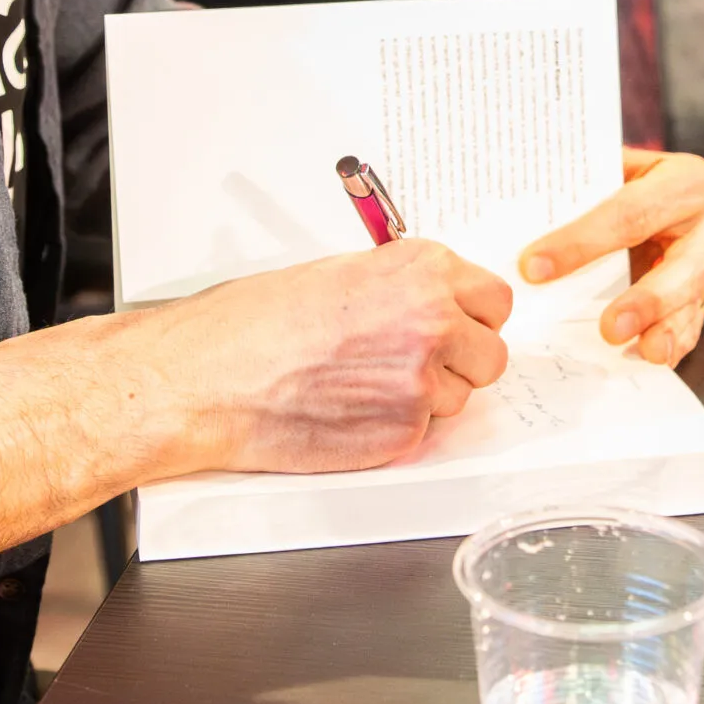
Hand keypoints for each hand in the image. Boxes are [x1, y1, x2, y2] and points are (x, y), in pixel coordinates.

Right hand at [148, 239, 513, 473]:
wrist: (209, 377)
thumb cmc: (254, 323)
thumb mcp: (339, 274)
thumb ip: (400, 287)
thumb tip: (435, 301)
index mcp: (420, 270)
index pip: (494, 298)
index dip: (472, 316)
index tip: (455, 324)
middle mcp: (433, 319)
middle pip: (490, 352)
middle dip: (460, 361)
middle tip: (414, 364)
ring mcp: (422, 379)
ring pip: (460, 397)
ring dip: (427, 397)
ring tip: (364, 386)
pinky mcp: (404, 433)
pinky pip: (424, 432)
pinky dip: (396, 428)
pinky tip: (350, 411)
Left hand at [519, 148, 703, 364]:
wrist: (676, 193)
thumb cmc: (635, 182)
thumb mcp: (618, 168)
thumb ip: (584, 192)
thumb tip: (521, 224)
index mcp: (687, 180)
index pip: (631, 213)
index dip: (582, 241)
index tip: (533, 266)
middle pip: (680, 264)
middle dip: (645, 299)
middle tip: (610, 329)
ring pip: (693, 300)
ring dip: (664, 328)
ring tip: (645, 351)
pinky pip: (693, 323)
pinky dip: (672, 342)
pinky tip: (650, 357)